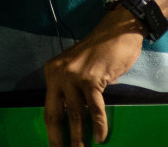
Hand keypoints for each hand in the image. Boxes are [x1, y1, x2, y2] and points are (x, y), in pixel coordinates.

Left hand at [42, 9, 145, 146]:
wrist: (117, 31)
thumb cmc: (101, 53)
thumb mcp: (78, 70)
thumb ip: (71, 90)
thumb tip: (72, 119)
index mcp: (52, 72)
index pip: (49, 108)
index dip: (52, 130)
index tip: (55, 146)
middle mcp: (58, 74)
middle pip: (55, 114)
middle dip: (59, 138)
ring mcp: (74, 76)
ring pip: (76, 114)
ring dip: (79, 137)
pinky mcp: (91, 78)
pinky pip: (95, 109)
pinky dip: (99, 125)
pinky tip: (100, 138)